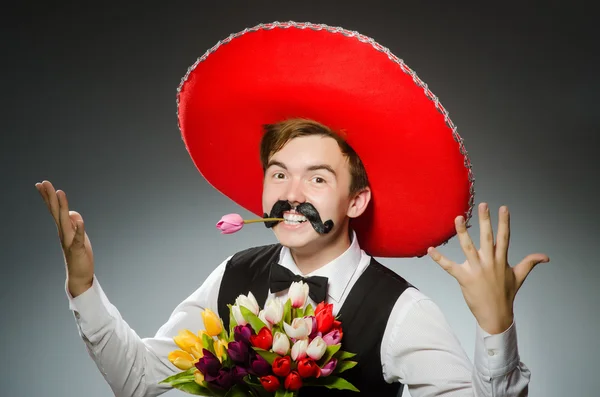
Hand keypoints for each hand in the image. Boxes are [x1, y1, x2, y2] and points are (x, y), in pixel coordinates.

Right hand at [35, 180, 94, 296]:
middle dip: (50, 196)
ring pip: (65, 221)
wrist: (79, 275)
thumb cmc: (79, 253)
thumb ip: (74, 223)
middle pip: (56, 211)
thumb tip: (74, 213)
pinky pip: (78, 237)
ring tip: (60, 193)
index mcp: (63, 228)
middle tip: (44, 182)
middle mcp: (63, 232)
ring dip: (63, 207)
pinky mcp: (78, 248)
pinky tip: (80, 221)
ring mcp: (69, 240)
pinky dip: (79, 229)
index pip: (54, 209)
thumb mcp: (78, 234)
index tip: (41, 183)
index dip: (48, 196)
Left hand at [428, 203, 548, 333]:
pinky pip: (449, 267)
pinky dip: (439, 258)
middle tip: (483, 205)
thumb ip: (530, 263)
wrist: (496, 315)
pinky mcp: (464, 278)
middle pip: (487, 237)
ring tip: (458, 218)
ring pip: (468, 247)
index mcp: (501, 260)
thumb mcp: (519, 276)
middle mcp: (489, 262)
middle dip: (485, 220)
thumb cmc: (506, 295)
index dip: (504, 222)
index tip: (503, 208)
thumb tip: (545, 257)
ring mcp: (476, 270)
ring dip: (462, 232)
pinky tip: (431, 249)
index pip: (504, 237)